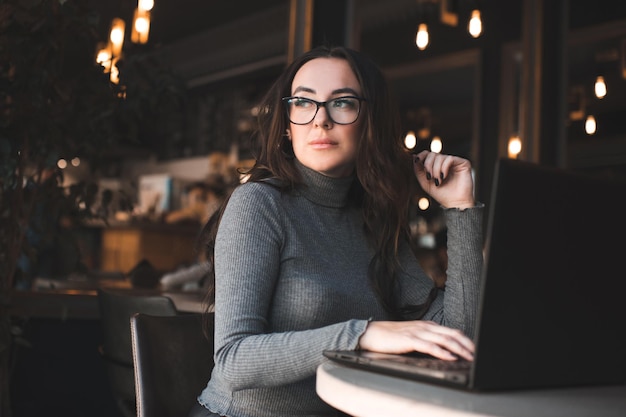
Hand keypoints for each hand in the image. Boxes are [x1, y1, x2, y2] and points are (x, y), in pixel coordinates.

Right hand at [357, 320, 474, 360]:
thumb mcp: (412, 336)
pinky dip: (442, 352)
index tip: (474, 349)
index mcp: (427, 325)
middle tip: (477, 354)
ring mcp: (417, 332)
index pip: (451, 331)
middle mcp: (424, 327)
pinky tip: (449, 357)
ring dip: (458, 348)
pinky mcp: (410, 340)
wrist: (371, 333)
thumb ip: (426, 340)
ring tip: (468, 356)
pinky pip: (430, 346)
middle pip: (451, 334)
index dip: (465, 340)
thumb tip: (443, 350)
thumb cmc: (390, 337)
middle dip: (466, 344)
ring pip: (444, 339)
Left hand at [413, 151, 474, 208]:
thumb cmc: (441, 194)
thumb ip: (418, 170)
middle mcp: (446, 162)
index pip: (428, 154)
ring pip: (440, 157)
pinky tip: (443, 177)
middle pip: (433, 154)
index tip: (417, 161)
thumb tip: (413, 156)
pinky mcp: (463, 163)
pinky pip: (449, 159)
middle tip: (429, 177)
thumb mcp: (425, 182)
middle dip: (428, 165)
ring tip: (438, 181)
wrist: (455, 203)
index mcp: (437, 165)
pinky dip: (444, 168)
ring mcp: (455, 162)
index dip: (422, 155)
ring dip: (436, 170)